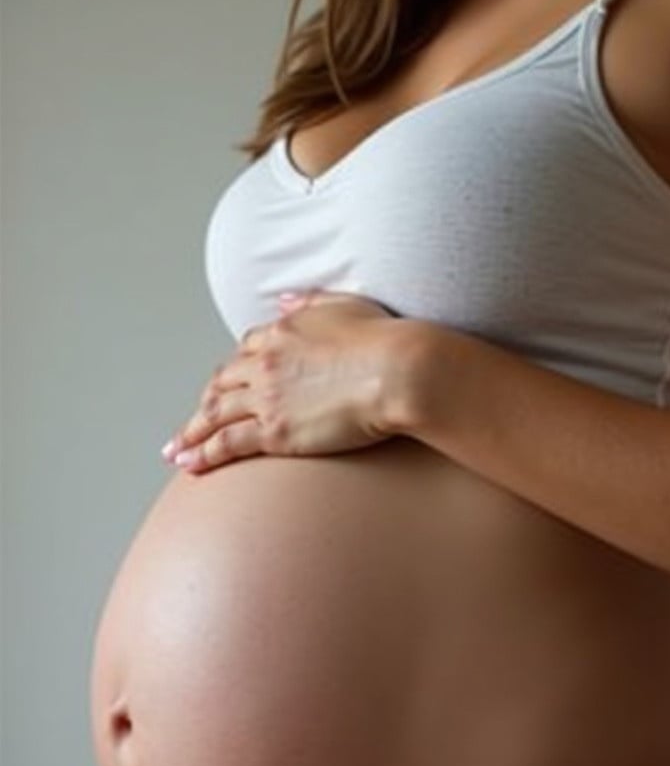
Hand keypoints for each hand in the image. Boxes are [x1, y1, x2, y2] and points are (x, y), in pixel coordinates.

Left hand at [162, 289, 409, 472]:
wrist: (399, 371)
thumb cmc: (384, 340)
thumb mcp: (344, 305)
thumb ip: (310, 303)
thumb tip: (284, 301)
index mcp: (282, 332)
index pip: (245, 352)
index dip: (232, 371)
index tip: (225, 386)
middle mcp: (265, 363)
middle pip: (222, 384)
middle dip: (203, 404)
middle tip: (191, 423)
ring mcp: (266, 398)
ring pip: (215, 414)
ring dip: (191, 433)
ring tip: (175, 450)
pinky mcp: (275, 431)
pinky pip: (226, 443)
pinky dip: (202, 452)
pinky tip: (188, 464)